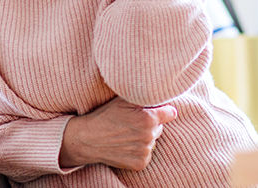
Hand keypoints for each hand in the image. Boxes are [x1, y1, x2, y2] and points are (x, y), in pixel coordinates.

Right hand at [59, 96, 176, 170]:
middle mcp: (149, 136)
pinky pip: (146, 154)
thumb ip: (143, 97)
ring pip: (153, 141)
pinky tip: (126, 145)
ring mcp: (145, 151)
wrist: (87, 139)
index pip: (170, 113)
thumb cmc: (104, 115)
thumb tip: (159, 93)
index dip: (163, 110)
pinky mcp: (140, 163)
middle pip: (160, 127)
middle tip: (132, 122)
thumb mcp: (122, 99)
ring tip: (126, 134)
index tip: (158, 111)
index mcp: (148, 118)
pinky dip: (139, 151)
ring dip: (144, 138)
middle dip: (150, 124)